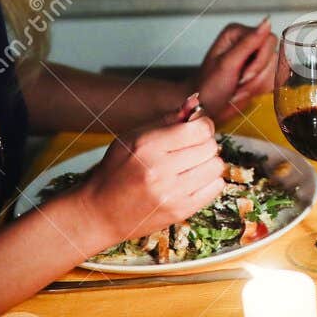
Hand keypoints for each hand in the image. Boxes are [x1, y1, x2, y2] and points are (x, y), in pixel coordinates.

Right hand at [76, 116, 225, 248]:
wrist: (100, 213)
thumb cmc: (115, 171)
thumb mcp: (132, 137)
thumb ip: (166, 120)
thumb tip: (195, 102)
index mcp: (148, 146)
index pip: (200, 129)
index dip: (204, 125)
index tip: (196, 129)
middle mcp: (160, 169)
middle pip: (210, 146)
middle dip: (205, 143)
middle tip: (192, 148)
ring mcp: (171, 193)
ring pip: (216, 166)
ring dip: (209, 162)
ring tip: (193, 164)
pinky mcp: (180, 211)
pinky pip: (216, 187)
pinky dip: (210, 180)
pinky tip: (194, 180)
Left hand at [195, 19, 276, 117]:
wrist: (205, 109)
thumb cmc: (208, 87)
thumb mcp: (227, 64)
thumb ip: (249, 43)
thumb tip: (266, 22)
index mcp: (238, 33)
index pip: (268, 39)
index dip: (260, 60)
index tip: (243, 75)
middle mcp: (248, 42)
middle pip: (273, 55)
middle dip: (257, 76)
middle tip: (239, 83)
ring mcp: (255, 58)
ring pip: (275, 69)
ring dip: (257, 85)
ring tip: (239, 89)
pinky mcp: (261, 72)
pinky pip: (275, 79)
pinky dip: (262, 89)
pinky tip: (246, 91)